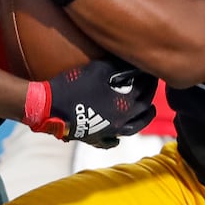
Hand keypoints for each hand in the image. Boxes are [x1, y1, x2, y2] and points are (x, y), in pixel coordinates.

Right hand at [25, 58, 157, 146]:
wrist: (52, 106)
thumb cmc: (75, 84)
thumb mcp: (99, 69)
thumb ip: (119, 67)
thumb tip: (134, 63)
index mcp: (126, 101)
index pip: (146, 86)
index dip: (150, 76)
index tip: (151, 69)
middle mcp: (123, 118)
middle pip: (145, 106)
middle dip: (150, 93)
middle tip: (153, 84)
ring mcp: (112, 131)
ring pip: (136, 126)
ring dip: (145, 117)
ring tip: (150, 109)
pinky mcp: (98, 138)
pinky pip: (113, 140)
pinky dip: (120, 136)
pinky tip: (122, 132)